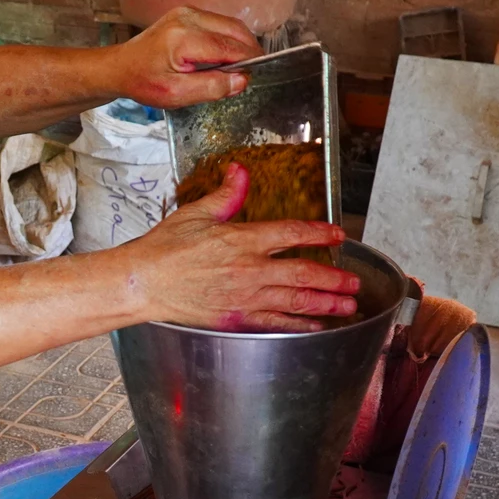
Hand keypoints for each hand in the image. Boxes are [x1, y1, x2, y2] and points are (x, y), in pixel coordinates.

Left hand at [107, 7, 262, 108]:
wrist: (121, 67)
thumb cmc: (143, 81)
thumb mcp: (176, 94)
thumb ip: (211, 87)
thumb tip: (241, 80)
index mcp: (184, 38)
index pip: (230, 47)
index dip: (247, 61)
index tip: (254, 75)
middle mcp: (188, 18)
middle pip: (235, 30)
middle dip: (248, 51)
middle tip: (250, 72)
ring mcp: (188, 12)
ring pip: (230, 24)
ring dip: (239, 44)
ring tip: (237, 66)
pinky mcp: (188, 13)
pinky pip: (219, 23)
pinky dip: (228, 38)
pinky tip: (223, 56)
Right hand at [123, 164, 359, 331]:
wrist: (143, 283)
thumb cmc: (164, 249)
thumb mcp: (195, 213)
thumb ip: (225, 194)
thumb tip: (240, 172)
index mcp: (242, 239)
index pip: (291, 233)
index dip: (318, 233)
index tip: (337, 235)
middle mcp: (249, 269)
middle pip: (303, 273)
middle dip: (335, 278)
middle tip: (355, 281)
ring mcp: (245, 297)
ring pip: (296, 301)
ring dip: (327, 302)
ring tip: (348, 304)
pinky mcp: (236, 319)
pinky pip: (276, 323)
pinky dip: (299, 325)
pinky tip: (316, 326)